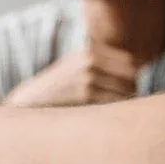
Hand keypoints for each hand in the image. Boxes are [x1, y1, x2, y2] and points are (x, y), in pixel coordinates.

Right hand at [5, 42, 137, 106]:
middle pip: (132, 75)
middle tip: (117, 99)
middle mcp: (90, 61)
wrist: (30, 100)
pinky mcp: (85, 94)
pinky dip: (116, 108)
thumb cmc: (56, 87)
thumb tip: (134, 70)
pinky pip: (116, 101)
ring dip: (124, 100)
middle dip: (130, 88)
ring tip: (109, 107)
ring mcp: (88, 77)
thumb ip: (100, 62)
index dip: (132, 76)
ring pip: (127, 90)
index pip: (131, 61)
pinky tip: (103, 112)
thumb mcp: (74, 65)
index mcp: (90, 51)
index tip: (122, 86)